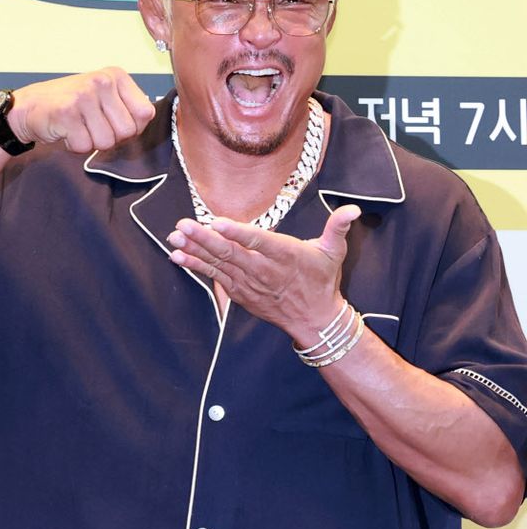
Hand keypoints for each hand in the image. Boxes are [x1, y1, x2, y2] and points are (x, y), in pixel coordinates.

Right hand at [8, 68, 155, 152]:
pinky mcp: (67, 112)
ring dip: (91, 143)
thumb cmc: (71, 105)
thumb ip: (127, 108)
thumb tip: (143, 124)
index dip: (133, 127)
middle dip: (111, 138)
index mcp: (117, 76)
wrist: (30, 106)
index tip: (114, 123)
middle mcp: (102, 81)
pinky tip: (66, 131)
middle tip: (92, 127)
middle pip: (128, 131)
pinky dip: (75, 146)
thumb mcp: (104, 97)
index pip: (145, 113)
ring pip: (107, 142)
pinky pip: (84, 146)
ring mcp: (84, 95)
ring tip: (78, 127)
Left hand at [167, 205, 360, 343]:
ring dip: (194, 251)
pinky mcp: (240, 293)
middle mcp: (264, 270)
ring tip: (174, 237)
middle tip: (183, 225)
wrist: (314, 319)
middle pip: (231, 253)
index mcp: (285, 255)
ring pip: (218, 265)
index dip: (237, 233)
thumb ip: (338, 227)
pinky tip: (177, 256)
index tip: (217, 222)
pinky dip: (196, 267)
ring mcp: (249, 283)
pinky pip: (214, 278)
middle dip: (204, 239)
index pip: (259, 242)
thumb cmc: (322, 280)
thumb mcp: (334, 252)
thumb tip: (354, 209)